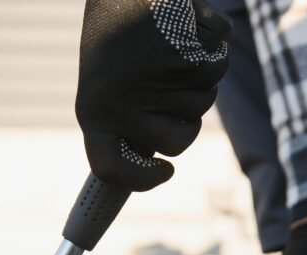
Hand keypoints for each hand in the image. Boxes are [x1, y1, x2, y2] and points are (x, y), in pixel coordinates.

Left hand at [76, 0, 230, 191]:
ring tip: (173, 41)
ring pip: (204, 101)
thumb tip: (156, 154)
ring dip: (201, 75)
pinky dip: (212, 44)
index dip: (141, 179)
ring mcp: (145, 83)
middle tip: (171, 75)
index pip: (110, 167)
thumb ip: (134, 119)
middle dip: (188, 113)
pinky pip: (213, 68)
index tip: (167, 169)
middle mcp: (115, 103)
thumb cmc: (119, 29)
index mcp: (93, 112)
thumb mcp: (114, 79)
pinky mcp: (172, 57)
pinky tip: (189, 23)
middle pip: (180, 140)